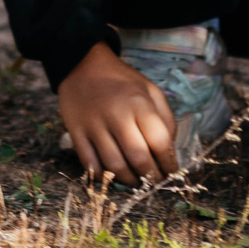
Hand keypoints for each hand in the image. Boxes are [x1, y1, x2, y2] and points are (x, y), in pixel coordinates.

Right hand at [56, 43, 178, 182]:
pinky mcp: (76, 132)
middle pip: (138, 158)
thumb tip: (169, 150)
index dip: (169, 164)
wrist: (82, 64)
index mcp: (139, 104)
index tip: (172, 173)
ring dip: (129, 180)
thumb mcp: (150, 90)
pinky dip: (102, 176)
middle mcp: (117, 115)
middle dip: (151, 177)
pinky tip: (112, 176)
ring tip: (137, 182)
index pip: (160, 143)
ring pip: (114, 165)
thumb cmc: (121, 80)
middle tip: (155, 183)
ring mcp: (94, 125)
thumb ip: (165, 118)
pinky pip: (89, 163)